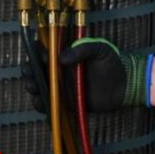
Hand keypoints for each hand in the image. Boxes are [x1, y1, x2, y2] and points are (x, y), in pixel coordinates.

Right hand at [22, 37, 147, 112]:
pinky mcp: (66, 102)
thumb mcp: (100, 49)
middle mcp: (60, 70)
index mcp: (66, 55)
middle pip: (37, 70)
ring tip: (35, 87)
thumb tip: (61, 57)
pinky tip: (40, 102)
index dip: (37, 52)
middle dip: (30, 71)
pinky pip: (49, 104)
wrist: (125, 86)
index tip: (39, 56)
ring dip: (33, 87)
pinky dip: (41, 104)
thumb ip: (83, 49)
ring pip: (40, 87)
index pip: (45, 51)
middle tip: (31, 74)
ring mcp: (62, 87)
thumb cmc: (112, 63)